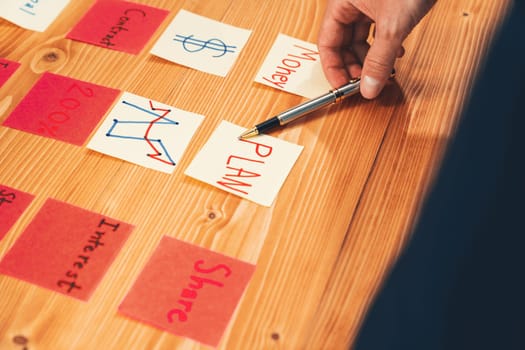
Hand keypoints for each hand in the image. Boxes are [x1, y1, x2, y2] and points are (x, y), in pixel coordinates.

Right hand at [318, 0, 435, 97]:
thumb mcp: (393, 26)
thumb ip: (380, 60)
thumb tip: (369, 87)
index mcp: (342, 3)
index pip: (327, 42)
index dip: (333, 67)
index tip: (343, 87)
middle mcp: (351, 3)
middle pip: (343, 43)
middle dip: (354, 65)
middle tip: (364, 84)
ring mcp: (368, 4)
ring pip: (361, 39)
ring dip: (370, 59)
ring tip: (381, 73)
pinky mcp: (386, 5)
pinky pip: (377, 31)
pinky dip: (384, 47)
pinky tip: (396, 56)